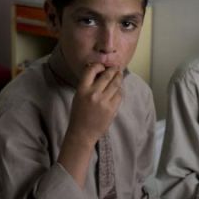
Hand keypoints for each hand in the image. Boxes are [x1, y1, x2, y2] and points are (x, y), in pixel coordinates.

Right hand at [58, 63, 124, 186]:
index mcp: (82, 90)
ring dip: (119, 77)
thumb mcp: (78, 96)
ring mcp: (103, 102)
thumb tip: (100, 72)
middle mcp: (93, 94)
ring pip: (116, 84)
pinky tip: (118, 90)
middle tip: (116, 68)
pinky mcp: (111, 109)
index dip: (99, 66)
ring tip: (120, 75)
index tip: (102, 67)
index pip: (91, 70)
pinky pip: (119, 95)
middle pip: (107, 75)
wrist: (82, 133)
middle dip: (113, 70)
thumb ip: (88, 85)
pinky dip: (119, 90)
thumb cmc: (79, 114)